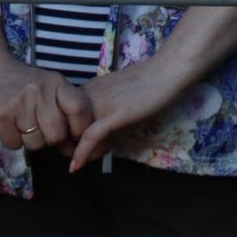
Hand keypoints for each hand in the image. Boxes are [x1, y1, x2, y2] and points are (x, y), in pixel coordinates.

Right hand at [0, 56, 91, 154]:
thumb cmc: (24, 83)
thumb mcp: (49, 85)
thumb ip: (65, 107)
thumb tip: (79, 143)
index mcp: (57, 83)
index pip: (80, 109)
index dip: (80, 128)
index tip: (75, 135)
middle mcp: (41, 92)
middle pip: (57, 134)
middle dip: (52, 140)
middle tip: (44, 131)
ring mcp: (19, 104)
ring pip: (36, 142)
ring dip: (31, 141)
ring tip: (25, 125)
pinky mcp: (0, 116)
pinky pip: (14, 144)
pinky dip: (13, 141)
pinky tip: (10, 126)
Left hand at [68, 56, 189, 171]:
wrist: (170, 69)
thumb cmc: (151, 81)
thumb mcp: (120, 98)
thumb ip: (106, 113)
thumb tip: (99, 138)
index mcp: (87, 90)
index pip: (67, 120)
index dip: (72, 136)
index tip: (81, 146)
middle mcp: (86, 96)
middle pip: (70, 129)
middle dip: (77, 145)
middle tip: (97, 150)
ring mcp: (98, 105)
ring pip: (78, 137)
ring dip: (84, 152)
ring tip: (99, 155)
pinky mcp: (111, 115)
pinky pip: (89, 138)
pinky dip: (81, 154)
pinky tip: (77, 166)